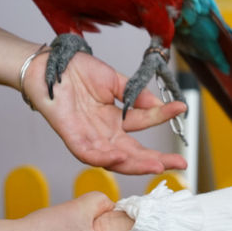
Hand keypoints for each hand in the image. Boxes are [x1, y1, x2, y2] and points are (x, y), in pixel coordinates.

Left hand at [23, 51, 186, 174]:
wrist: (50, 65)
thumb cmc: (76, 72)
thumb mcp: (113, 81)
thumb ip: (136, 94)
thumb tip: (160, 103)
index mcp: (115, 119)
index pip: (143, 124)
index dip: (162, 117)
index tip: (181, 108)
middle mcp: (104, 133)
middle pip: (134, 153)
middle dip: (157, 160)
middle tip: (180, 164)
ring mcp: (89, 138)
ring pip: (115, 159)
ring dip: (136, 164)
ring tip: (157, 165)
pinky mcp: (72, 138)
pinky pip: (89, 154)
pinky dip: (105, 157)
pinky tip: (121, 155)